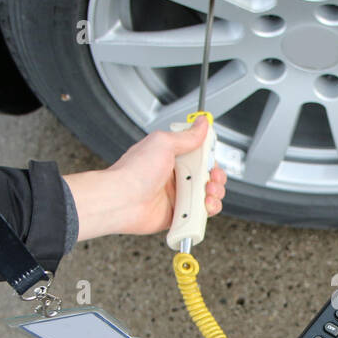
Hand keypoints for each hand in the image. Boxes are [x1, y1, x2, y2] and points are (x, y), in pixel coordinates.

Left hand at [62, 118, 226, 241]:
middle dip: (216, 177)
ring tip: (207, 193)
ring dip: (214, 194)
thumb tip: (201, 124)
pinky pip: (199, 213)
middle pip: (207, 175)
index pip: (199, 153)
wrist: (121, 200)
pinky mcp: (178, 213)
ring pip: (207, 195)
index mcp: (171, 156)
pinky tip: (202, 206)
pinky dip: (206, 211)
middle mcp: (174, 175)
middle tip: (211, 178)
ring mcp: (177, 195)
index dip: (210, 156)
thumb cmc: (134, 172)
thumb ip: (187, 136)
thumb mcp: (164, 143)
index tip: (212, 158)